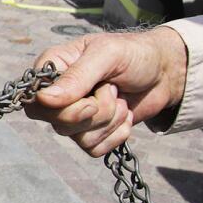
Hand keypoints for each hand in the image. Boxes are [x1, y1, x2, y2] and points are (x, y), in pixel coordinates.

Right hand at [25, 27, 188, 156]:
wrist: (165, 73)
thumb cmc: (134, 54)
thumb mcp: (107, 56)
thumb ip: (76, 77)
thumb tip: (44, 100)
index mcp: (53, 69)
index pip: (37, 101)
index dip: (62, 107)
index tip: (89, 99)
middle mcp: (58, 95)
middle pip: (58, 123)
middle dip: (95, 112)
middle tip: (112, 91)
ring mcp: (74, 116)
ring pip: (79, 137)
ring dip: (110, 120)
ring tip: (121, 98)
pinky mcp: (92, 133)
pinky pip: (94, 148)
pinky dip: (116, 134)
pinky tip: (125, 115)